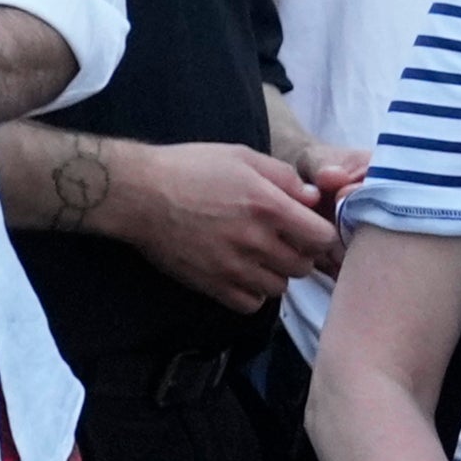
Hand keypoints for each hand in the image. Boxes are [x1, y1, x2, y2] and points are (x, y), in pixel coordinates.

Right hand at [88, 139, 341, 311]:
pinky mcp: (210, 284)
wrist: (138, 194)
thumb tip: (311, 199)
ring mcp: (232, 267)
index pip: (322, 237)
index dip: (321, 233)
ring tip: (260, 259)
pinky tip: (242, 276)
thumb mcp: (242, 156)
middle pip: (303, 266)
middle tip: (282, 243)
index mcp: (269, 206)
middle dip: (299, 254)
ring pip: (279, 287)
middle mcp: (255, 241)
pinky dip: (252, 294)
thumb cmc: (189, 168)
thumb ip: (283, 176)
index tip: (308, 228)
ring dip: (275, 275)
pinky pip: (250, 304)